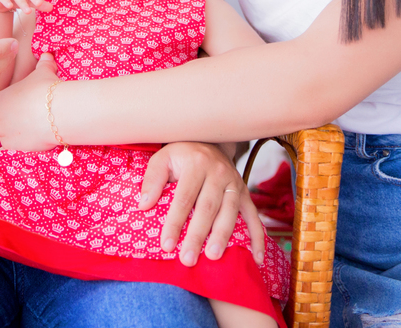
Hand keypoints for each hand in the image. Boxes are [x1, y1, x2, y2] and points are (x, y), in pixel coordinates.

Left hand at [0, 53, 60, 149]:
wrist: (58, 111)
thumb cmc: (46, 89)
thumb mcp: (44, 73)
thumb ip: (43, 64)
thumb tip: (47, 55)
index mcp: (0, 100)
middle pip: (1, 121)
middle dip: (13, 120)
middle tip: (30, 115)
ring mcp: (6, 135)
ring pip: (10, 136)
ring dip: (19, 133)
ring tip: (37, 126)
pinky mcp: (16, 148)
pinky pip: (17, 149)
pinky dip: (25, 146)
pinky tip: (36, 139)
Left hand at [139, 142, 264, 266]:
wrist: (210, 141)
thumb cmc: (182, 155)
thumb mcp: (163, 158)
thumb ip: (152, 180)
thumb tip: (144, 205)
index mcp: (196, 163)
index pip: (184, 198)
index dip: (175, 222)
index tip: (167, 245)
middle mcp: (219, 172)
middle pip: (207, 208)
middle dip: (197, 235)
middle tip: (188, 259)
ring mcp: (235, 183)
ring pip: (229, 212)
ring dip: (222, 236)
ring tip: (213, 257)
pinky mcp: (245, 193)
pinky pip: (254, 216)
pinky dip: (257, 238)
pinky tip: (257, 258)